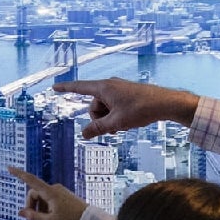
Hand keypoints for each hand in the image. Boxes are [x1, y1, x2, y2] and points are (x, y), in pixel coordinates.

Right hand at [8, 167, 84, 219]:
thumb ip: (34, 217)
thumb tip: (20, 212)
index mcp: (50, 193)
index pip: (31, 181)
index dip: (19, 174)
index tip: (9, 167)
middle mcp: (54, 189)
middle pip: (35, 193)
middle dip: (32, 206)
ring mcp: (60, 191)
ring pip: (42, 198)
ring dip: (40, 209)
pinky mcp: (63, 195)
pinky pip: (49, 199)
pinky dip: (47, 208)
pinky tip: (52, 219)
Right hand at [54, 78, 198, 138]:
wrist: (166, 102)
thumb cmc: (141, 109)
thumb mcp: (116, 122)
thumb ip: (97, 129)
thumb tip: (83, 134)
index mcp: (104, 88)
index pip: (79, 87)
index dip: (65, 88)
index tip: (54, 87)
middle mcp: (109, 85)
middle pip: (94, 106)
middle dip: (99, 119)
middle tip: (114, 127)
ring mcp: (118, 89)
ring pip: (104, 109)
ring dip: (109, 120)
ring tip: (124, 125)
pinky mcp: (126, 95)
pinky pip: (113, 107)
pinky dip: (117, 116)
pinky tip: (128, 122)